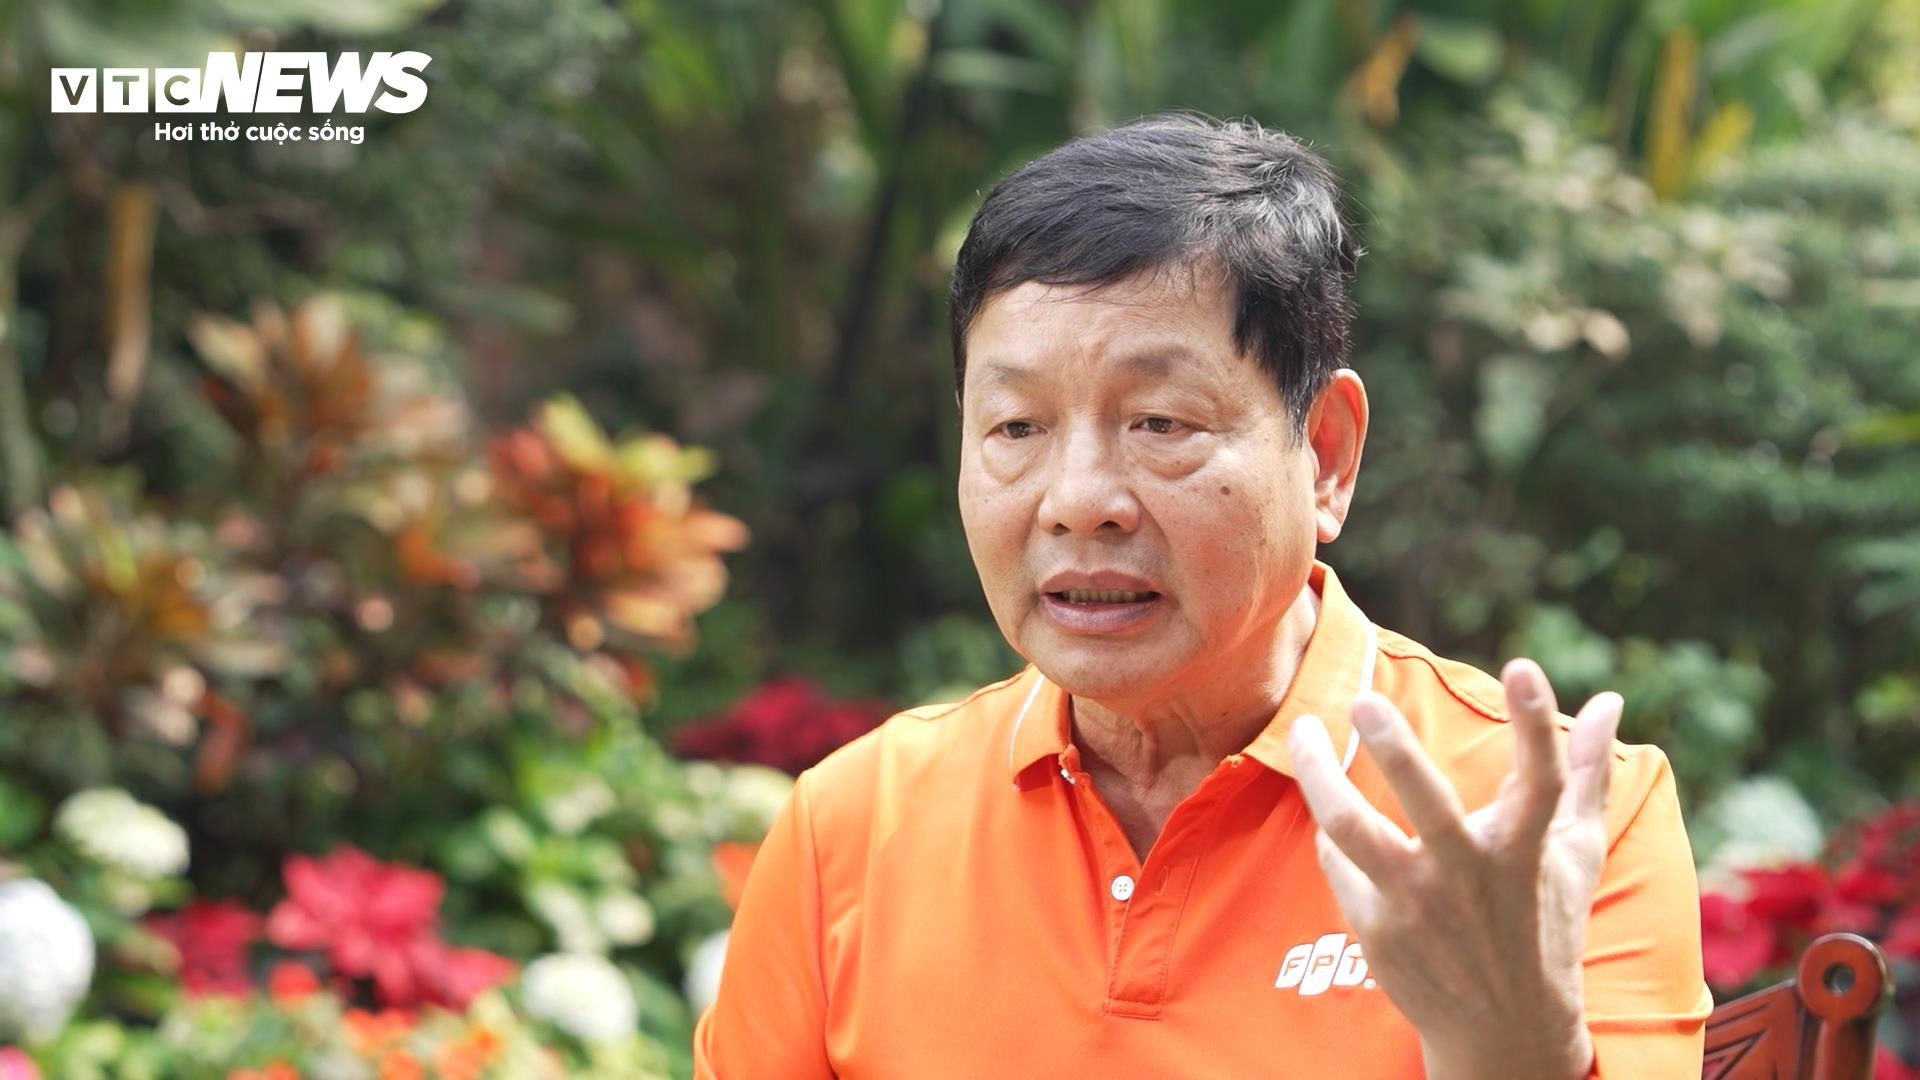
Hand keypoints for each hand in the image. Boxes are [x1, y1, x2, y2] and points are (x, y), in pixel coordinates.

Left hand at [1286, 658, 1620, 1079]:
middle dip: (1394, 747)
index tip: (1523, 666)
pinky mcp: (1377, 929)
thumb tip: (1611, 700)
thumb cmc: (1542, 927)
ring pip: (1352, 829)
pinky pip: (1337, 861)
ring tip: (1303, 730)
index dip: (1537, 724)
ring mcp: (1419, 905)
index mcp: (1527, 850)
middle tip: (1364, 699)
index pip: (1542, 780)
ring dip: (1320, 775)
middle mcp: (1471, 876)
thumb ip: (1586, 774)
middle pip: (1427, 802)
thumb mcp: (1575, 854)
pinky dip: (1330, 832)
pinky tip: (1330, 812)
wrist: (1504, 1032)